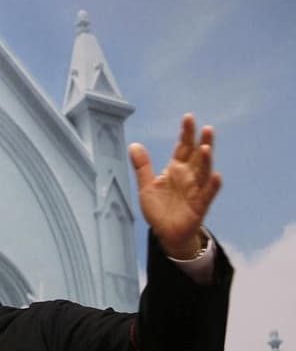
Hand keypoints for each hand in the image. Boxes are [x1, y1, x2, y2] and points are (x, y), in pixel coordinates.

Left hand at [129, 114, 221, 258]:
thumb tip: (134, 145)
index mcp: (176, 169)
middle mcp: (188, 176)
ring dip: (206, 161)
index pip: (183, 147)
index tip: (188, 117)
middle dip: (202, 142)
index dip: (186, 133)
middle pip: (197, 156)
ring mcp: (196, 190)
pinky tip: (216, 175)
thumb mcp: (146, 186)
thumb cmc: (159, 208)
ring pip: (204, 172)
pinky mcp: (199, 205)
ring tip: (206, 148)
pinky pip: (207, 194)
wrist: (165, 233)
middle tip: (206, 128)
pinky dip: (212, 185)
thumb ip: (142, 166)